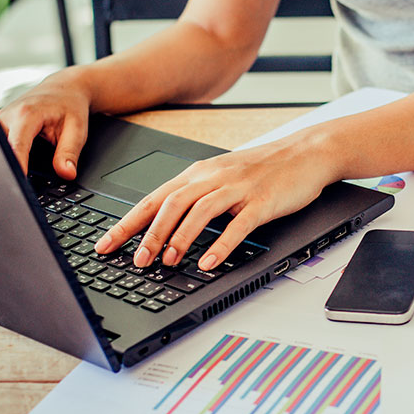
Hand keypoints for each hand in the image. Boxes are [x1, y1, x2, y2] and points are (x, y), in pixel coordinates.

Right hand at [0, 69, 91, 178]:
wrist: (66, 90)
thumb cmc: (71, 106)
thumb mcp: (77, 131)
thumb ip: (70, 154)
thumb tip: (67, 173)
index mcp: (27, 114)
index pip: (16, 146)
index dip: (18, 166)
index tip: (21, 181)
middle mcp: (8, 115)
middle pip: (2, 148)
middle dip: (12, 164)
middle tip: (27, 176)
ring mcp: (0, 119)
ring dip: (10, 159)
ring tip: (27, 164)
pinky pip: (0, 143)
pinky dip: (9, 153)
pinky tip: (21, 157)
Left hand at [93, 134, 337, 270]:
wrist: (307, 152)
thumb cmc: (266, 168)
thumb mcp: (225, 176)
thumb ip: (198, 195)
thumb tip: (169, 223)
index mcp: (201, 172)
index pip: (155, 197)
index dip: (128, 222)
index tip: (107, 243)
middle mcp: (215, 177)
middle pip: (172, 203)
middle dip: (150, 234)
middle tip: (138, 260)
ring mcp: (239, 188)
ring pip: (200, 211)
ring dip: (180, 238)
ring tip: (168, 262)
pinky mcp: (262, 201)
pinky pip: (238, 225)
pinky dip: (221, 245)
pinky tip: (210, 262)